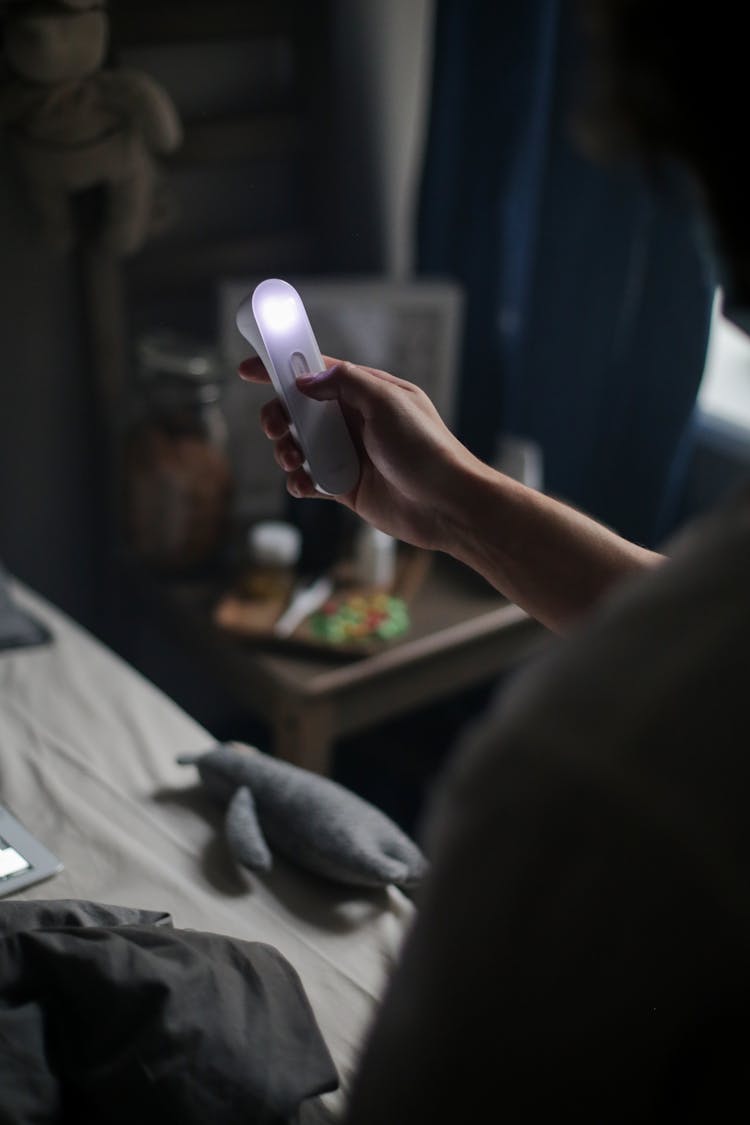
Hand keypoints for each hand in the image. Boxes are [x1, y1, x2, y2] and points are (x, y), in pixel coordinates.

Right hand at [238, 356, 482, 552]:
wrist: (446, 505)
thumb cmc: (426, 449)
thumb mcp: (387, 402)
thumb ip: (346, 383)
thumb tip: (306, 380)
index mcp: (368, 393)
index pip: (318, 372)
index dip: (282, 368)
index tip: (250, 369)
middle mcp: (356, 421)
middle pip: (300, 410)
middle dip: (279, 416)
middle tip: (274, 427)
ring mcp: (350, 454)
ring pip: (300, 445)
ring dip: (286, 450)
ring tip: (291, 459)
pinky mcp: (347, 486)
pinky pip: (310, 479)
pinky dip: (300, 481)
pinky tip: (303, 483)